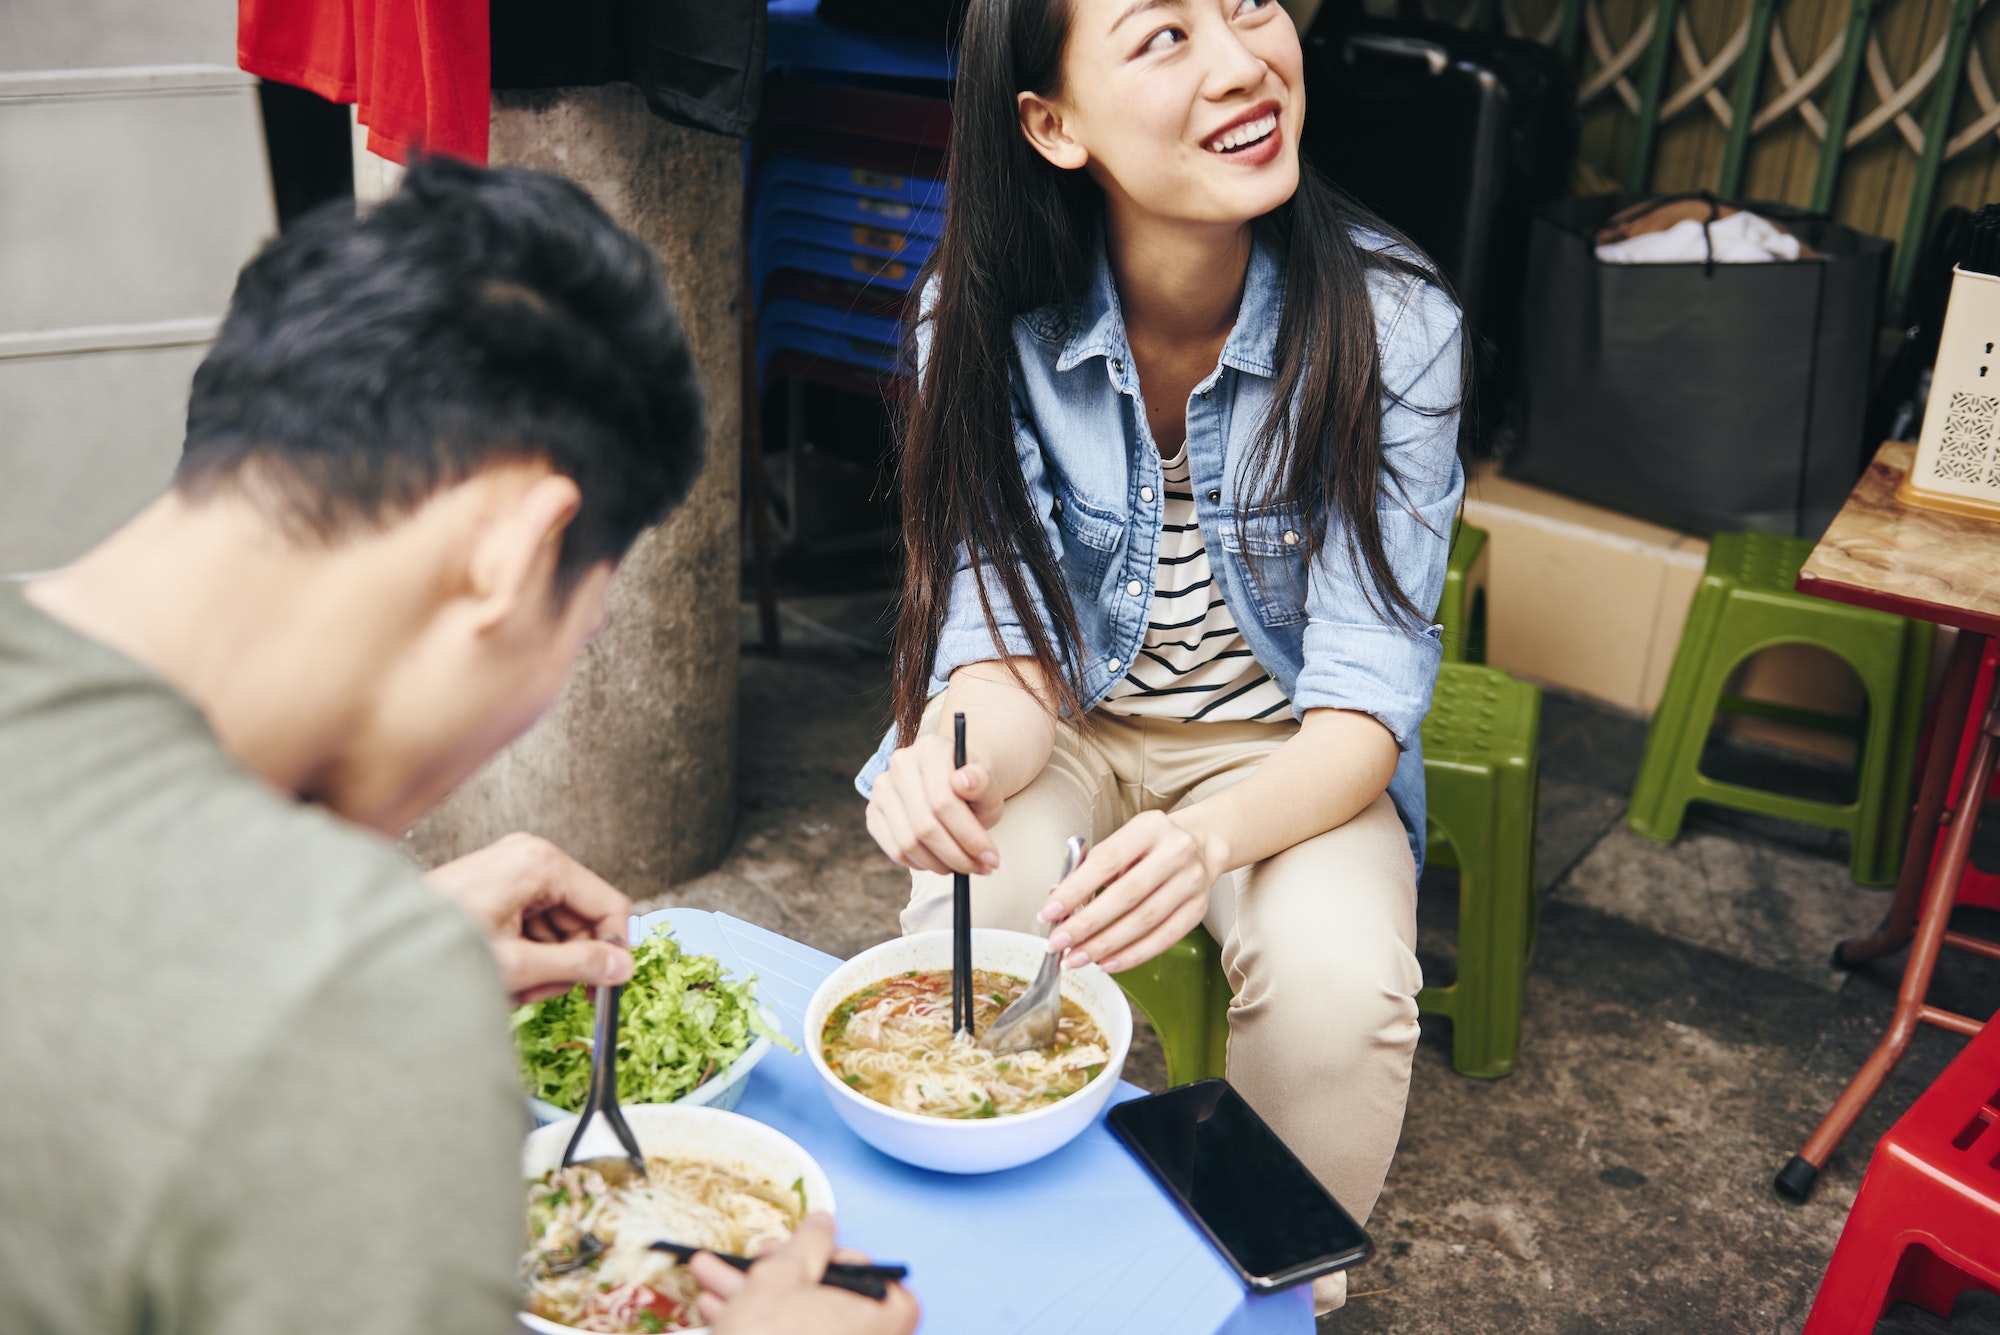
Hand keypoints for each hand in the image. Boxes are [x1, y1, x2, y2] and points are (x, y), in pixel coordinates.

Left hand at [424, 833, 633, 1003]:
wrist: (381, 944)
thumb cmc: (438, 946)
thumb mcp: (517, 965)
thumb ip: (576, 966)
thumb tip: (621, 968)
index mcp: (540, 863)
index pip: (609, 905)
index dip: (613, 949)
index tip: (609, 985)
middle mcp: (530, 858)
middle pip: (583, 919)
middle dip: (566, 961)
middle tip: (537, 990)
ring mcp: (513, 871)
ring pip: (559, 928)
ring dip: (543, 963)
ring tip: (510, 983)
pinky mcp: (500, 887)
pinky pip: (534, 925)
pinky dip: (526, 954)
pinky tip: (501, 971)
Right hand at [692, 1213, 919, 1334]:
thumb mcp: (786, 1274)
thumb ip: (809, 1242)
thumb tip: (823, 1222)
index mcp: (887, 1312)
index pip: (858, 1266)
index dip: (817, 1252)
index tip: (787, 1251)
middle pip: (822, 1294)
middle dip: (773, 1273)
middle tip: (750, 1260)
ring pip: (796, 1319)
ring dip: (752, 1295)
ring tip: (711, 1276)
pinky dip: (757, 1325)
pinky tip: (717, 1309)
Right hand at [865, 730, 1003, 875]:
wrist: (955, 783)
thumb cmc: (974, 788)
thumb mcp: (989, 786)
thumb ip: (983, 783)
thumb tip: (965, 780)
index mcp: (931, 749)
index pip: (944, 802)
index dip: (969, 836)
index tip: (992, 858)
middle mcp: (901, 763)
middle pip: (925, 826)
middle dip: (957, 856)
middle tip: (981, 869)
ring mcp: (882, 788)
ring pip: (908, 842)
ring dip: (940, 864)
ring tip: (964, 867)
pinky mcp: (874, 812)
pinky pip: (894, 850)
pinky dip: (920, 864)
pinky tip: (941, 863)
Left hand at [1040, 810, 1224, 972]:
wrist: (1201, 843)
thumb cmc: (1151, 844)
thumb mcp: (1123, 841)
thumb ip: (1090, 867)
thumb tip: (1057, 900)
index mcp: (1149, 827)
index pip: (1107, 860)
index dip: (1075, 889)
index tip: (1049, 911)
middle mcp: (1175, 852)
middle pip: (1126, 895)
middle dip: (1086, 924)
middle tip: (1058, 943)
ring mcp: (1191, 881)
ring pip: (1144, 921)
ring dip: (1105, 945)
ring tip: (1076, 958)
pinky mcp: (1198, 909)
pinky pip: (1163, 939)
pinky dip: (1132, 955)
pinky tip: (1107, 962)